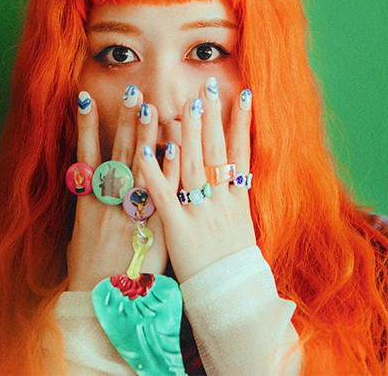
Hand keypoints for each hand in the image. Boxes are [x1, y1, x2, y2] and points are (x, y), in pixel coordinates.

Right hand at [66, 87, 176, 290]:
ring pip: (139, 167)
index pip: (87, 153)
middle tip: (131, 90)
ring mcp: (130, 213)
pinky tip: (174, 147)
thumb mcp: (80, 233)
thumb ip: (89, 204)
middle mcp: (108, 202)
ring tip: (151, 105)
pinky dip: (167, 170)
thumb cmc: (89, 269)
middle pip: (117, 151)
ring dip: (146, 135)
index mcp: (88, 201)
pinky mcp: (152, 229)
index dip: (87, 124)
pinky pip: (161, 194)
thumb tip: (89, 179)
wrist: (102, 304)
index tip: (87, 96)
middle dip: (124, 120)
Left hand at [139, 79, 255, 283]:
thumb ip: (233, 198)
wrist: (231, 301)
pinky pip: (163, 197)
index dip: (240, 122)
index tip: (241, 93)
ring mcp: (200, 214)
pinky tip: (147, 148)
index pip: (240, 152)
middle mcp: (221, 202)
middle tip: (206, 85)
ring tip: (183, 103)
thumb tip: (233, 171)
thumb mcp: (240, 227)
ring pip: (192, 166)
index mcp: (237, 200)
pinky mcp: (177, 230)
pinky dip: (155, 172)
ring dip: (187, 133)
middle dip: (211, 117)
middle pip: (215, 151)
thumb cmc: (232, 265)